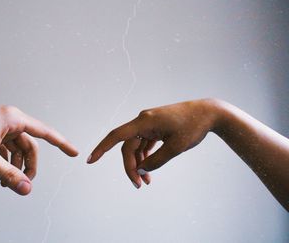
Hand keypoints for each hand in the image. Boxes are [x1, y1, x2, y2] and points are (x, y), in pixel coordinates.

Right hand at [87, 99, 219, 188]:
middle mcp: (143, 121)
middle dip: (131, 167)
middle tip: (139, 186)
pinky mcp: (155, 128)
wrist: (209, 113)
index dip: (102, 148)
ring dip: (139, 164)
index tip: (90, 160)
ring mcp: (149, 124)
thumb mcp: (175, 147)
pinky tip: (149, 169)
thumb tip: (141, 171)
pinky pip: (144, 144)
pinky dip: (145, 157)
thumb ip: (156, 160)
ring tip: (147, 181)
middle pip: (128, 147)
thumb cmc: (193, 127)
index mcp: (145, 121)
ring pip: (136, 147)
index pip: (117, 135)